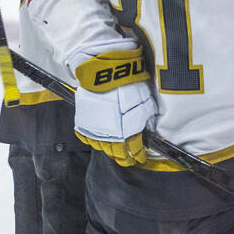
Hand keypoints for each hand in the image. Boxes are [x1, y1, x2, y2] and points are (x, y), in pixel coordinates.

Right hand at [70, 42, 156, 166]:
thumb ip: (146, 118)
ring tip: (115, 154)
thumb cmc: (129, 85)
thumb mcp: (145, 102)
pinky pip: (86, 137)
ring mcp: (96, 129)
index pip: (134, 151)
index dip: (139, 156)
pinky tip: (97, 142)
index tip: (141, 158)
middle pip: (118, 154)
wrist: (107, 72)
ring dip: (110, 153)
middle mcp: (112, 135)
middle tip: (129, 160)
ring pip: (103, 148)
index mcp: (129, 132)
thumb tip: (149, 126)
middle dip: (125, 159)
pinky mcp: (84, 121)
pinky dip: (92, 141)